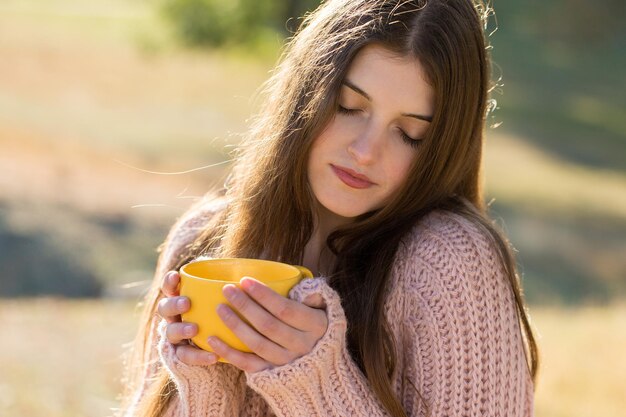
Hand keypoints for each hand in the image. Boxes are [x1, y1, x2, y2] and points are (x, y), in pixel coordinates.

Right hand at [156, 271, 218, 365]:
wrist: (222, 346)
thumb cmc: (223, 312)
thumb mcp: (223, 297)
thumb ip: (224, 284)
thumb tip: (240, 269)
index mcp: (180, 298)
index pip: (169, 287)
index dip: (169, 281)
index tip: (176, 276)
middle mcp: (174, 316)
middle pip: (164, 308)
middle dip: (174, 304)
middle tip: (187, 303)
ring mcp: (175, 336)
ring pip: (170, 332)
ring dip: (181, 329)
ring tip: (195, 329)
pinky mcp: (183, 355)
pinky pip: (186, 357)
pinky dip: (198, 357)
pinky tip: (213, 356)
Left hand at [208, 277, 327, 372]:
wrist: (323, 365)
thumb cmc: (319, 326)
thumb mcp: (326, 308)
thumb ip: (316, 295)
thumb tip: (304, 290)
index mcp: (315, 325)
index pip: (285, 309)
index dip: (263, 295)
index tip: (245, 280)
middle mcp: (301, 345)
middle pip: (268, 325)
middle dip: (245, 306)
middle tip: (227, 290)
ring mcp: (286, 362)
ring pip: (256, 344)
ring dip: (235, 326)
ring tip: (219, 308)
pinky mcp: (272, 373)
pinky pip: (248, 364)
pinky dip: (228, 353)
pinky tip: (212, 339)